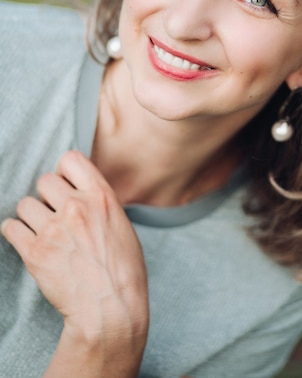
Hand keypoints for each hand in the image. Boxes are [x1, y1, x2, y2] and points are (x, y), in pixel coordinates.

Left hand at [1, 150, 148, 375]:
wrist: (111, 309)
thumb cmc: (123, 271)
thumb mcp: (122, 225)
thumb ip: (100, 203)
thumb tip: (81, 192)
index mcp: (101, 197)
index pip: (70, 159)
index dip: (64, 172)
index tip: (65, 185)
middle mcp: (76, 207)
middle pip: (44, 181)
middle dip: (47, 197)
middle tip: (54, 214)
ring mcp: (54, 229)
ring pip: (25, 204)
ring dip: (31, 216)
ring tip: (42, 232)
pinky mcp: (35, 252)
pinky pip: (11, 227)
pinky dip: (16, 233)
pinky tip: (26, 241)